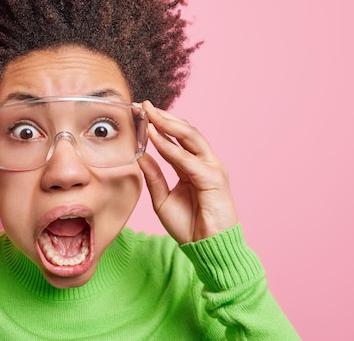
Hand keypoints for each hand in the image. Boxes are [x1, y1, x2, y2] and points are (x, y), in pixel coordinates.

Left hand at [138, 101, 237, 243]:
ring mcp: (212, 168)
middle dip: (164, 117)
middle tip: (144, 105)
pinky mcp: (214, 179)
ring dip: (168, 124)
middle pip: (185, 132)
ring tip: (149, 113)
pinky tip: (155, 137)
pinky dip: (170, 147)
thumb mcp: (162, 199)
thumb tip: (140, 155)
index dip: (159, 125)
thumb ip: (154, 176)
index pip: (177, 139)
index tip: (140, 113)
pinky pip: (188, 159)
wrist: (207, 248)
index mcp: (194, 166)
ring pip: (190, 138)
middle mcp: (205, 163)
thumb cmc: (189, 226)